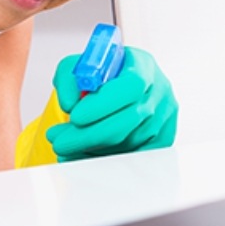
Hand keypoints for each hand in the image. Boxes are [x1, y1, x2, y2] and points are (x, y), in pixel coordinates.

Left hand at [46, 47, 177, 161]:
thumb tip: (70, 103)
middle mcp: (159, 92)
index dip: (103, 104)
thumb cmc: (99, 77)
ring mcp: (164, 118)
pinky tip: (80, 156)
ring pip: (129, 141)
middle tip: (60, 142)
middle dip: (90, 135)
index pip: (130, 86)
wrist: (115, 89)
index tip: (75, 116)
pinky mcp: (162, 140)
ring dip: (92, 148)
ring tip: (64, 145)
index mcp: (144, 66)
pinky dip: (103, 160)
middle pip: (130, 119)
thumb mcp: (77, 68)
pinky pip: (133, 157)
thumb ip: (69, 79)